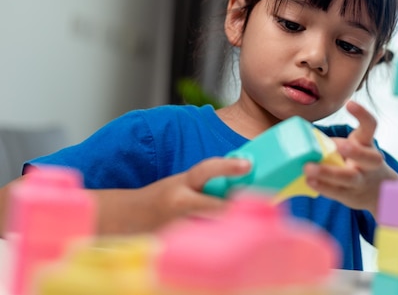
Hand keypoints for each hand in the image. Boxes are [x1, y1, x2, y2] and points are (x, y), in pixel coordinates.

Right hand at [96, 158, 250, 233]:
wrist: (131, 216)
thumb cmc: (166, 195)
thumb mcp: (185, 181)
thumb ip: (210, 181)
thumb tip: (246, 177)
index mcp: (183, 183)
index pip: (207, 170)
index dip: (229, 167)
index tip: (248, 164)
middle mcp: (180, 203)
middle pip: (218, 207)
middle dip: (237, 208)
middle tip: (255, 206)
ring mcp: (179, 225)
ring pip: (214, 227)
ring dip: (229, 226)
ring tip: (237, 224)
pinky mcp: (178, 243)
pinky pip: (206, 241)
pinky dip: (217, 238)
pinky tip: (221, 239)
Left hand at [303, 101, 397, 217]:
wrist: (377, 191)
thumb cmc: (358, 162)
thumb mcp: (355, 147)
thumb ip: (336, 142)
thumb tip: (303, 136)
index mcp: (367, 144)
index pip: (371, 126)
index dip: (362, 115)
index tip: (349, 104)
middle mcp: (369, 163)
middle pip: (368, 157)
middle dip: (355, 151)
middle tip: (338, 146)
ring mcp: (361, 180)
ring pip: (349, 178)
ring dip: (328, 172)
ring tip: (308, 168)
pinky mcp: (350, 195)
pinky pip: (337, 191)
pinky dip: (322, 186)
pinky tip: (309, 181)